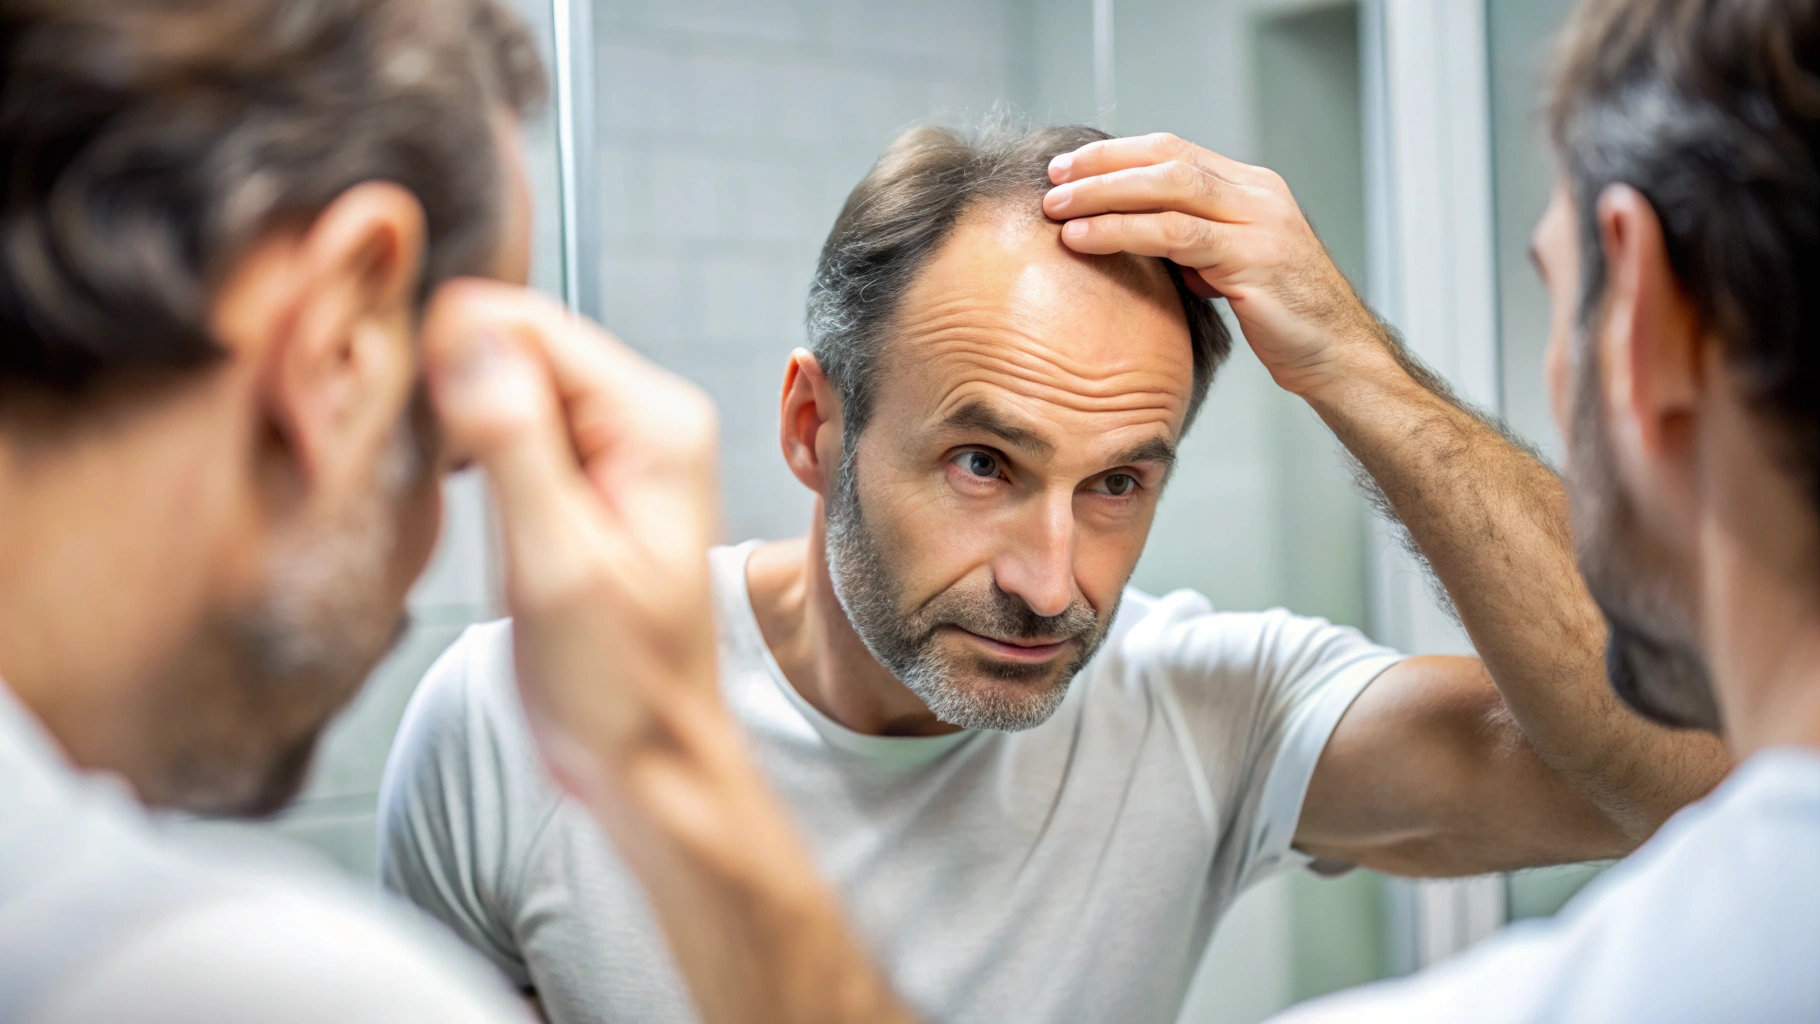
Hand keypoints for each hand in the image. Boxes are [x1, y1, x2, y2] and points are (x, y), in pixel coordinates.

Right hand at [420, 280, 735, 851]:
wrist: (648, 758)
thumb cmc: (616, 685)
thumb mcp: (556, 566)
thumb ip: (514, 446)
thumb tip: (468, 338)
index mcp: (654, 423)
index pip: (526, 321)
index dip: (446, 347)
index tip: (393, 402)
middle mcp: (646, 418)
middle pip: (514, 342)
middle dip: (448, 380)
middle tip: (406, 455)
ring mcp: (619, 446)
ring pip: (505, 380)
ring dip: (452, 416)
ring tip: (429, 482)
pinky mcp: (588, 478)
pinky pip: (511, 424)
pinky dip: (468, 447)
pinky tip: (451, 492)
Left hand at [1044, 133, 1388, 395]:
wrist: (1336, 358)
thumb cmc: (1282, 320)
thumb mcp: (1230, 268)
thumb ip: (1193, 244)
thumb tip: (1138, 238)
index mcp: (1252, 189)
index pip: (1173, 151)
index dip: (1116, 154)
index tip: (1069, 167)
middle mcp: (1259, 195)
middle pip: (1167, 158)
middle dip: (1102, 165)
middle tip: (1052, 179)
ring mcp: (1261, 222)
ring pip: (1169, 187)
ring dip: (1104, 195)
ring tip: (1057, 209)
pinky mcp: (1255, 258)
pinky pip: (1177, 235)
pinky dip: (1124, 232)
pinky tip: (1086, 240)